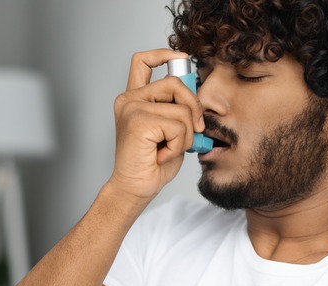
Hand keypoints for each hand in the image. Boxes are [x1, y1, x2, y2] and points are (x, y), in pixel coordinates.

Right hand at [108, 49, 204, 202]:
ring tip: (168, 149)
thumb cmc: (151, 164)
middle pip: (174, 83)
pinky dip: (178, 144)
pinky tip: (162, 154)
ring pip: (181, 109)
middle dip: (193, 107)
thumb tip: (198, 97)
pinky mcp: (138, 120)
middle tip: (195, 131)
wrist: (135, 188)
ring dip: (185, 135)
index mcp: (134, 99)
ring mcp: (131, 108)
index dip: (164, 54)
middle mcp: (129, 100)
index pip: (143, 61)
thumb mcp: (172, 130)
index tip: (182, 58)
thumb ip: (178, 110)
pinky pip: (177, 125)